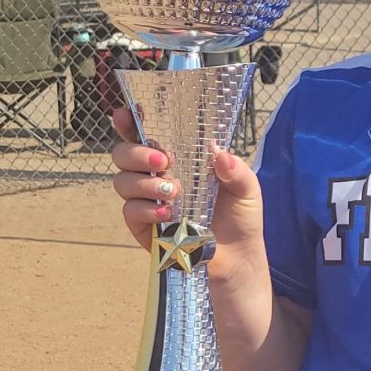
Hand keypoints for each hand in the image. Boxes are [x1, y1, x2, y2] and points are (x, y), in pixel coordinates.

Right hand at [109, 107, 264, 271]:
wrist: (238, 257)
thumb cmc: (241, 218)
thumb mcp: (247, 188)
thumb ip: (236, 169)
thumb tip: (217, 152)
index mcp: (180, 161)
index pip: (148, 136)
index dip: (130, 123)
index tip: (126, 112)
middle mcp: (158, 177)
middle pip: (123, 155)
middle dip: (136, 152)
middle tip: (163, 161)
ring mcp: (148, 202)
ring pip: (122, 182)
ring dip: (145, 183)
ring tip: (174, 191)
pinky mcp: (145, 228)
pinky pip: (130, 212)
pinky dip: (146, 210)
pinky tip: (168, 214)